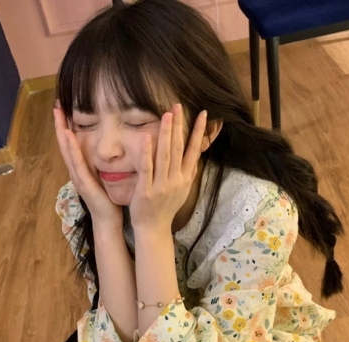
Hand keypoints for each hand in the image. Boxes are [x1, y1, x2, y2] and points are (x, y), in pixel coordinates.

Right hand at [53, 107, 122, 228]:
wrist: (109, 220)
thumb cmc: (108, 200)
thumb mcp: (104, 178)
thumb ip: (101, 166)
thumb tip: (106, 151)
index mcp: (82, 170)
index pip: (72, 146)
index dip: (67, 129)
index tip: (65, 111)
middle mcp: (77, 172)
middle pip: (65, 145)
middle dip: (60, 126)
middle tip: (57, 106)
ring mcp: (79, 178)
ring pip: (68, 151)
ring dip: (62, 132)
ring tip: (59, 115)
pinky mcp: (85, 184)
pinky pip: (77, 164)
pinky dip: (72, 149)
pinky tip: (69, 136)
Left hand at [129, 104, 206, 230]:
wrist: (154, 228)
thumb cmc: (167, 208)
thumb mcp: (182, 190)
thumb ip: (188, 173)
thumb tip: (196, 157)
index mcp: (185, 178)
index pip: (194, 151)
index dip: (198, 132)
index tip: (202, 114)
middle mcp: (176, 180)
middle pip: (179, 148)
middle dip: (179, 126)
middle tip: (178, 106)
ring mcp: (162, 185)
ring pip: (165, 155)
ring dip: (167, 134)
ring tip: (167, 115)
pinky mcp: (146, 191)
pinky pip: (147, 169)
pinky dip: (147, 153)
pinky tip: (147, 136)